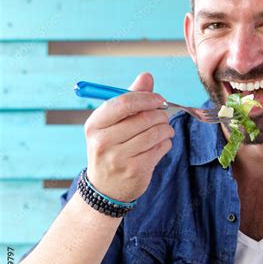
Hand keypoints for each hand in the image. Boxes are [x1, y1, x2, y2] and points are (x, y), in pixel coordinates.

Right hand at [84, 72, 173, 201]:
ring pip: (156, 133)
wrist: (105, 187)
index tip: (159, 99)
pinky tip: (160, 144)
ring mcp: (119, 158)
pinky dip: (166, 143)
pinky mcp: (136, 170)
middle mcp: (103, 141)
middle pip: (144, 118)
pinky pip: (161, 147)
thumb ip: (130, 97)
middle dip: (160, 114)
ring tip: (164, 130)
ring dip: (166, 128)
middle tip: (163, 116)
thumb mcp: (113, 122)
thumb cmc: (112, 146)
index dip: (147, 98)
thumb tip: (146, 76)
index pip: (124, 103)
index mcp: (95, 124)